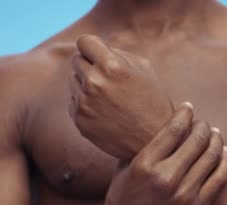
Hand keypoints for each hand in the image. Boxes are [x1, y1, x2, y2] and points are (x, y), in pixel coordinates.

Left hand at [68, 34, 173, 159]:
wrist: (153, 140)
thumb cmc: (152, 101)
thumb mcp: (144, 68)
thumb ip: (117, 53)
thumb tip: (95, 49)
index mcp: (111, 66)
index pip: (84, 42)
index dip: (92, 47)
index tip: (98, 55)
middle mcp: (94, 83)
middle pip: (76, 60)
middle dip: (89, 65)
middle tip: (107, 78)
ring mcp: (84, 103)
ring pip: (73, 81)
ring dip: (86, 85)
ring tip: (108, 97)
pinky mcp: (79, 120)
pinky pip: (73, 102)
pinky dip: (84, 103)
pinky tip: (103, 111)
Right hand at [92, 103, 226, 204]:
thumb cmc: (122, 200)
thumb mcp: (124, 169)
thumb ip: (139, 147)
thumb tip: (155, 123)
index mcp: (144, 164)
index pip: (174, 128)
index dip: (185, 114)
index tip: (188, 108)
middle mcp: (165, 178)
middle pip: (196, 139)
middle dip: (202, 126)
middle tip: (202, 123)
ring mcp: (183, 195)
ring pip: (211, 157)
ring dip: (215, 140)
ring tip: (215, 134)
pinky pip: (218, 180)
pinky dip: (224, 162)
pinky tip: (224, 153)